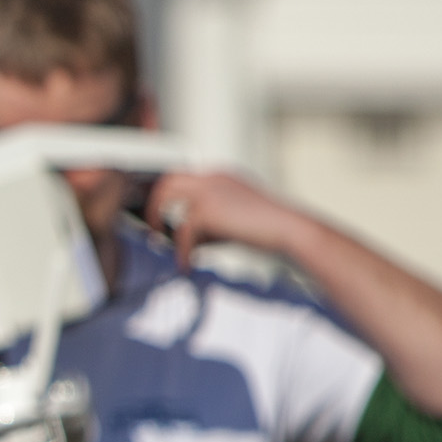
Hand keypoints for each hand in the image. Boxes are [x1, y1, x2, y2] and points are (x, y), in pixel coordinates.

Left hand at [142, 170, 313, 266]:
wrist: (289, 230)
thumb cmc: (264, 230)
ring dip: (158, 222)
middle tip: (152, 228)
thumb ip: (205, 226)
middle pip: (168, 181)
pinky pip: (182, 232)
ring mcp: (208, 191)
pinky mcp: (207, 211)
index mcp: (219, 176)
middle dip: (154, 203)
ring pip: (167, 201)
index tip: (157, 214)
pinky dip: (182, 252)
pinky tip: (187, 266)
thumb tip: (178, 241)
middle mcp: (212, 178)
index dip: (166, 194)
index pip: (182, 177)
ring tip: (159, 243)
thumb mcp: (230, 222)